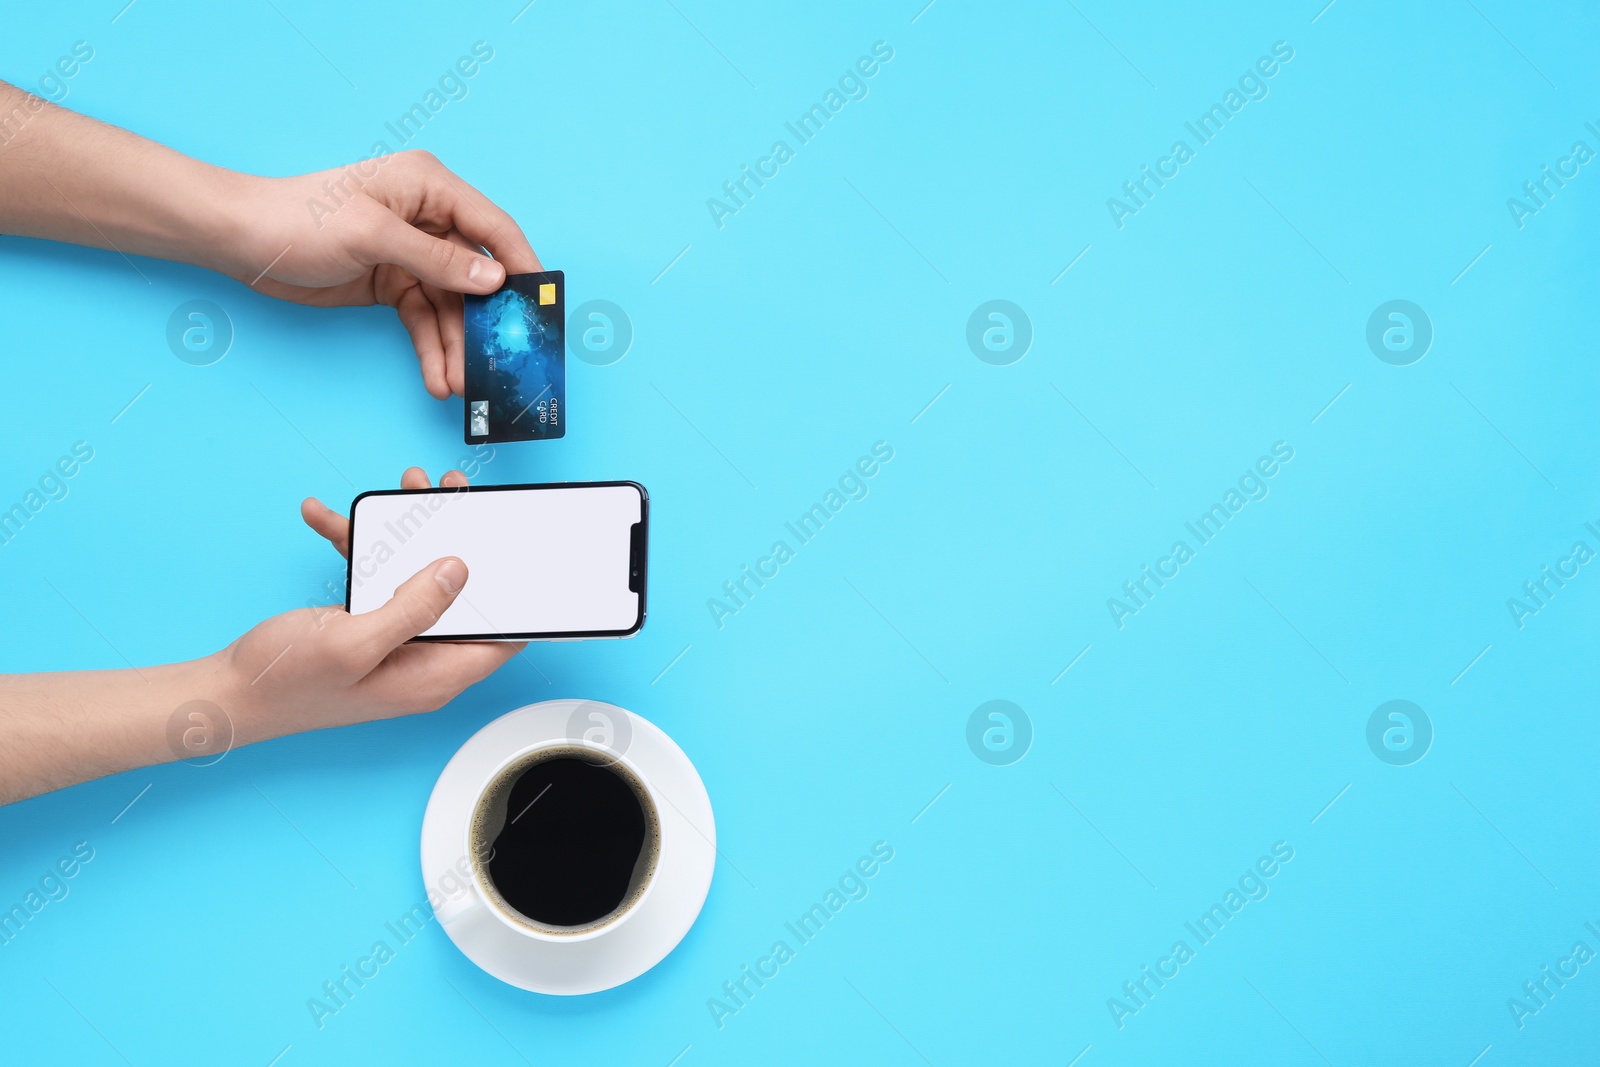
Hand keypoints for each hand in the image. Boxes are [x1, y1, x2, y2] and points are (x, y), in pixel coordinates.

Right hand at [222, 466, 523, 740]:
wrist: (227, 692)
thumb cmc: (285, 682)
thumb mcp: (354, 642)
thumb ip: (414, 608)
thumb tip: (460, 572)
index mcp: (433, 675)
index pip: (502, 637)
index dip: (519, 595)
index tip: (523, 550)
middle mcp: (422, 658)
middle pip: (463, 594)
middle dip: (460, 540)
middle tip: (452, 493)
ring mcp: (395, 640)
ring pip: (418, 576)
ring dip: (408, 532)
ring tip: (405, 488)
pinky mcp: (367, 624)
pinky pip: (376, 578)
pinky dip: (357, 547)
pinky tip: (326, 518)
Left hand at [228, 151, 541, 399]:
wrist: (242, 241)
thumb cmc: (298, 219)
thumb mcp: (371, 236)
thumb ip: (436, 259)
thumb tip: (492, 279)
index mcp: (429, 186)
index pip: (492, 225)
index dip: (521, 264)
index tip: (542, 304)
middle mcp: (428, 218)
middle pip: (475, 275)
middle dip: (485, 321)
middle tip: (501, 359)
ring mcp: (412, 254)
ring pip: (451, 306)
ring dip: (456, 345)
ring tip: (462, 383)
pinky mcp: (394, 284)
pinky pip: (425, 320)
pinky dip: (432, 348)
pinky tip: (438, 375)